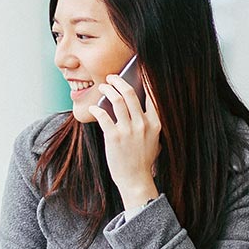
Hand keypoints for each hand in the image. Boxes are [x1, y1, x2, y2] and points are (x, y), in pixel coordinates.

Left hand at [88, 75, 161, 209]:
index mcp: (155, 123)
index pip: (152, 94)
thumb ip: (148, 121)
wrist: (135, 180)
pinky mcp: (114, 137)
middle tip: (111, 77)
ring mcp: (128, 130)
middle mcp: (143, 124)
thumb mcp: (153, 139)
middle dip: (118, 80)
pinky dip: (96, 109)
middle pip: (130, 93)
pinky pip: (103, 115)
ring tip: (102, 87)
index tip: (138, 68)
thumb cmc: (142, 159)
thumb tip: (137, 102)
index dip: (145, 78)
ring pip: (116, 100)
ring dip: (107, 90)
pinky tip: (93, 107)